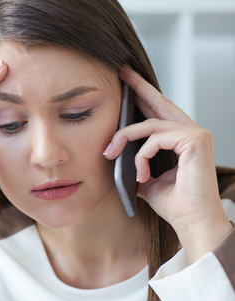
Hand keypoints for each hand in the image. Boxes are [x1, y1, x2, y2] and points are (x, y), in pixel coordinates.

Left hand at [104, 66, 232, 261]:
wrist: (191, 222)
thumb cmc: (174, 205)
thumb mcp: (146, 180)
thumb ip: (136, 165)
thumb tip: (116, 159)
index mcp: (180, 139)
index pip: (158, 112)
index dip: (142, 95)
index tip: (126, 84)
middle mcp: (191, 132)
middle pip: (159, 102)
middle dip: (137, 87)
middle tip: (121, 73)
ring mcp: (195, 134)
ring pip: (149, 125)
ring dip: (124, 138)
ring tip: (110, 153)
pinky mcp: (194, 140)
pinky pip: (155, 139)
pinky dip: (141, 156)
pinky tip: (140, 175)